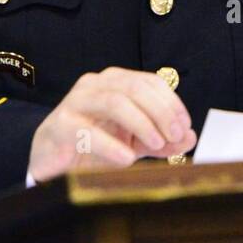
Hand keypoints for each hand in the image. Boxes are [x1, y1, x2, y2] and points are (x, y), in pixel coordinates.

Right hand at [28, 67, 196, 182]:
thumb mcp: (134, 144)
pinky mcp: (60, 124)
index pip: (151, 82)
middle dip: (161, 112)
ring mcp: (76, 102)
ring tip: (155, 144)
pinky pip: (88, 130)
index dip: (172, 103)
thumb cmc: (93, 146)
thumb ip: (162, 141)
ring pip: (115, 102)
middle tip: (175, 136)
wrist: (52, 161)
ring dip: (141, 123)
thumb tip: (190, 138)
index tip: (185, 127)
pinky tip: (126, 158)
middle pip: (136, 88)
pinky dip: (111, 145)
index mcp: (115, 82)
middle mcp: (95, 85)